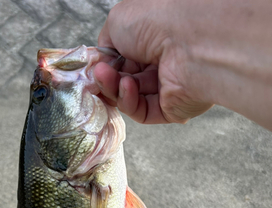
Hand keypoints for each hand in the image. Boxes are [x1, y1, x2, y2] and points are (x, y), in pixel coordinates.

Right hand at [94, 0, 212, 123]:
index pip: (123, 59)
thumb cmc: (158, 19)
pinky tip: (127, 86)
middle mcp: (162, 62)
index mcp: (153, 39)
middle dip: (107, 78)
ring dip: (115, 89)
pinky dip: (129, 101)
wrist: (189, 39)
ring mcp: (167, 87)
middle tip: (99, 73)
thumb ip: (106, 43)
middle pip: (124, 79)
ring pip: (130, 97)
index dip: (106, 65)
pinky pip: (142, 111)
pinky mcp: (171, 109)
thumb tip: (102, 62)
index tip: (94, 68)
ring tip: (107, 77)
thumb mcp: (118, 20)